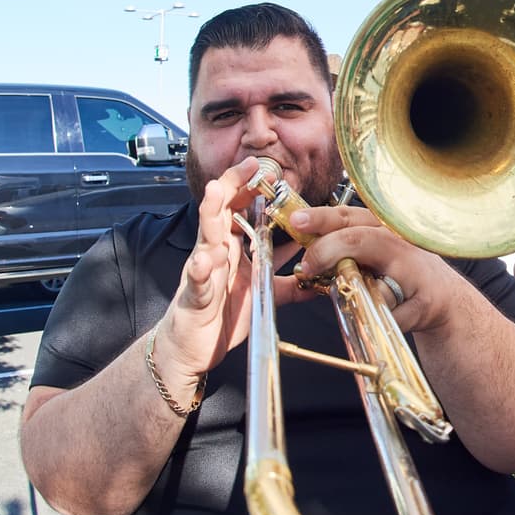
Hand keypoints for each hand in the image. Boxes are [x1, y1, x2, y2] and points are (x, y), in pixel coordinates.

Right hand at [155, 157, 274, 386]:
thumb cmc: (223, 315)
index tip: (269, 172)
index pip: (239, 209)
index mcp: (232, 248)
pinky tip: (206, 259)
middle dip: (232, 185)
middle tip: (249, 166)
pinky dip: (201, 269)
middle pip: (220, 209)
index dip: (250, 189)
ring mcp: (203, 271)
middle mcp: (216, 252)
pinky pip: (197, 279)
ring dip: (210, 212)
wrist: (193, 347)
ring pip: (204, 235)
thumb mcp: (266, 294)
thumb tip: (321, 273)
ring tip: (215, 192)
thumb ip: (292, 281)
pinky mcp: (194, 294)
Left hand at [287, 205, 461, 333]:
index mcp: (385, 226)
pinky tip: (383, 316)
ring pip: (372, 282)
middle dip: (326, 251)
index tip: (297, 222)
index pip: (349, 215)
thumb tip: (302, 243)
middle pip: (357, 239)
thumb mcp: (376, 250)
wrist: (447, 302)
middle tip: (307, 266)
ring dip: (355, 294)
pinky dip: (377, 320)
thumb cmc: (405, 274)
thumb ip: (345, 244)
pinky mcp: (423, 302)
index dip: (321, 217)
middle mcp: (400, 243)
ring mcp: (414, 271)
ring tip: (351, 297)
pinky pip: (387, 314)